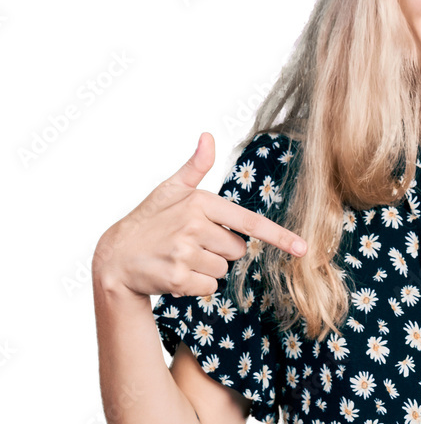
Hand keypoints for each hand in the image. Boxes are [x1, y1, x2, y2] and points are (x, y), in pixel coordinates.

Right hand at [93, 132, 306, 297]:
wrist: (115, 257)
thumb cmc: (149, 221)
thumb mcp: (170, 190)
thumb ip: (195, 166)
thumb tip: (208, 136)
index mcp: (199, 203)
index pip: (250, 222)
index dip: (279, 236)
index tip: (303, 248)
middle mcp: (194, 226)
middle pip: (237, 250)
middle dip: (219, 250)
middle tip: (190, 244)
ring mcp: (186, 254)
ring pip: (223, 270)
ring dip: (207, 269)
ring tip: (179, 258)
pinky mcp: (179, 279)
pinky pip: (210, 288)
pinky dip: (196, 286)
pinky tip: (175, 273)